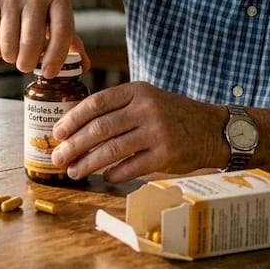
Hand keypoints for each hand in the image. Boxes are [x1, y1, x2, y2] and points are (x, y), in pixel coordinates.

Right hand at [0, 0, 84, 75]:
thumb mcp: (55, 9)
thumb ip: (70, 38)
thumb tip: (85, 66)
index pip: (63, 32)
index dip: (56, 57)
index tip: (49, 74)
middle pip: (32, 41)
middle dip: (27, 62)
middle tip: (25, 66)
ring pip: (9, 44)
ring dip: (10, 57)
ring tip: (13, 52)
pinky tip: (0, 43)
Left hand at [49, 81, 225, 181]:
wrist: (212, 129)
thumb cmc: (172, 115)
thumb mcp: (148, 99)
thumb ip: (119, 108)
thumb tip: (77, 129)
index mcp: (138, 91)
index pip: (97, 103)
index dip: (73, 119)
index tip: (57, 133)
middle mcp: (147, 108)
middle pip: (100, 128)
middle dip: (74, 145)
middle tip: (59, 157)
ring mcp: (158, 132)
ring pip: (112, 150)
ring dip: (88, 163)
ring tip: (74, 171)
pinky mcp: (166, 155)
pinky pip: (131, 167)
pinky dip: (114, 174)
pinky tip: (105, 177)